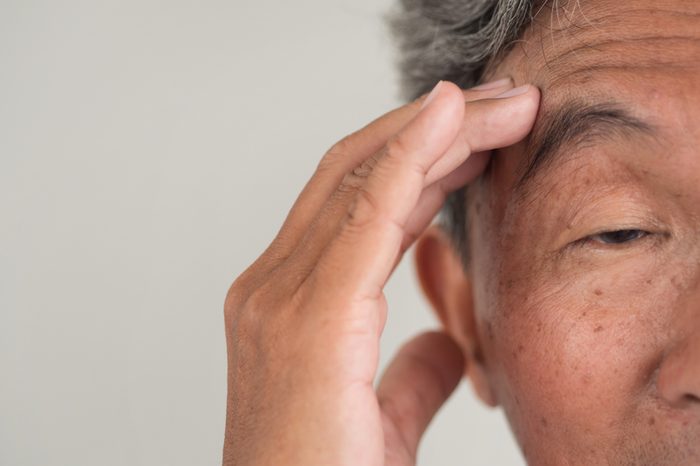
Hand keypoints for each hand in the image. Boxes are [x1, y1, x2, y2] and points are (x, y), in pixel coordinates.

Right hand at [223, 80, 539, 465]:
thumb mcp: (382, 419)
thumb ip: (411, 371)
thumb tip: (448, 340)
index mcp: (288, 304)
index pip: (356, 207)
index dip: (418, 161)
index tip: (479, 135)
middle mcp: (273, 286)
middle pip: (357, 178)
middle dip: (433, 131)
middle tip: (504, 102)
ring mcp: (280, 297)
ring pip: (362, 182)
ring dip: (436, 134)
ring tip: (502, 104)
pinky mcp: (306, 319)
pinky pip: (365, 217)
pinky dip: (408, 158)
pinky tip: (450, 119)